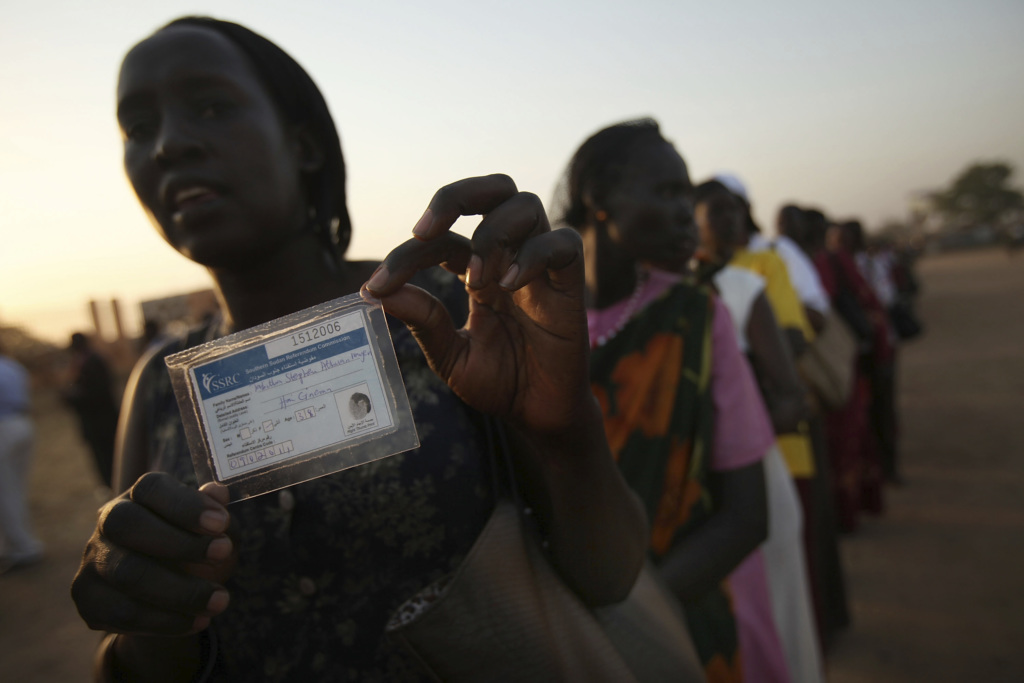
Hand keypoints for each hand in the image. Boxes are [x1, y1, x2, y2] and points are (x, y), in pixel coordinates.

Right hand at [71, 474, 235, 635]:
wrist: (165, 590)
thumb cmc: (193, 546)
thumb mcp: (211, 527)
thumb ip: (214, 510)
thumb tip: (219, 493)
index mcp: (139, 495)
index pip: (152, 488)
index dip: (186, 505)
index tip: (222, 523)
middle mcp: (108, 521)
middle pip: (128, 525)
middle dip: (180, 543)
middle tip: (223, 555)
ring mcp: (93, 560)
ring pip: (127, 573)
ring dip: (180, 591)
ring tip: (220, 601)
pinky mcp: (88, 598)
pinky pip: (122, 613)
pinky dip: (165, 621)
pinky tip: (198, 621)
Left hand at [364, 174, 589, 439]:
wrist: (540, 416)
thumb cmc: (500, 383)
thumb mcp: (451, 357)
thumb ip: (423, 321)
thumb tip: (379, 293)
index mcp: (478, 271)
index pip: (443, 240)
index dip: (406, 255)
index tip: (377, 287)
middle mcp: (510, 258)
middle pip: (495, 189)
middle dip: (456, 196)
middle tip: (425, 231)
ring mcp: (541, 268)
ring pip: (526, 206)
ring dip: (492, 234)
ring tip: (477, 280)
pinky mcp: (570, 286)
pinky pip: (563, 244)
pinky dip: (534, 255)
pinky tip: (508, 286)